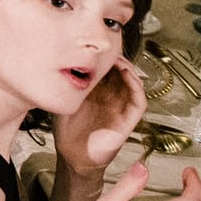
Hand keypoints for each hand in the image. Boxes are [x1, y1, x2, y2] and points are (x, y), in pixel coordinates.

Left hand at [53, 58, 145, 176]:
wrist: (72, 154)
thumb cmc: (67, 128)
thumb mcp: (66, 97)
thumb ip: (68, 81)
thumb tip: (60, 59)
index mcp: (99, 92)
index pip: (109, 70)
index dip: (107, 57)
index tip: (100, 45)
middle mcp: (113, 98)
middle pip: (123, 73)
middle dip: (119, 59)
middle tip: (111, 47)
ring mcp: (121, 108)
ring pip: (134, 84)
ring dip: (130, 70)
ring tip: (120, 59)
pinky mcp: (128, 121)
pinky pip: (139, 102)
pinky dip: (137, 87)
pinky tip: (128, 76)